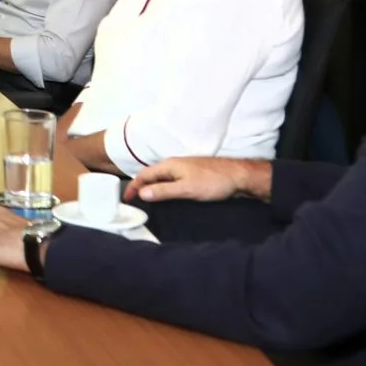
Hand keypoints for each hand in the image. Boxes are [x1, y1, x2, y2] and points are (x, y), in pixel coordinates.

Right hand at [125, 157, 271, 203]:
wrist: (239, 176)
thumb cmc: (213, 182)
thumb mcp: (186, 189)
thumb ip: (163, 191)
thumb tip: (142, 193)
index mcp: (169, 165)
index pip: (144, 174)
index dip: (133, 186)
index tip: (126, 199)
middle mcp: (174, 164)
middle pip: (150, 174)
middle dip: (140, 186)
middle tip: (134, 200)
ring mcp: (183, 168)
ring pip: (161, 177)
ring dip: (151, 186)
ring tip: (146, 199)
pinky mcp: (191, 174)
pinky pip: (170, 180)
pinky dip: (162, 187)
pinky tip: (166, 195)